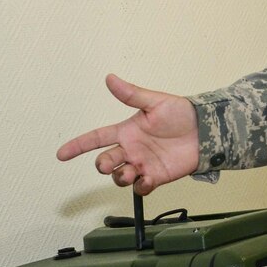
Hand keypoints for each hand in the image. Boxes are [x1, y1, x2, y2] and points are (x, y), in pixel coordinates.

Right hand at [55, 74, 200, 194]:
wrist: (205, 131)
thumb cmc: (181, 113)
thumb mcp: (155, 102)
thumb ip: (131, 95)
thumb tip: (110, 78)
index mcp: (126, 131)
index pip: (96, 138)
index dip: (78, 146)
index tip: (61, 154)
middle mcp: (131, 149)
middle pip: (104, 162)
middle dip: (102, 165)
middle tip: (111, 163)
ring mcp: (142, 164)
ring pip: (119, 177)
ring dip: (119, 177)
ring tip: (131, 172)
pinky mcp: (156, 177)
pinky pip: (140, 188)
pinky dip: (140, 187)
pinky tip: (147, 180)